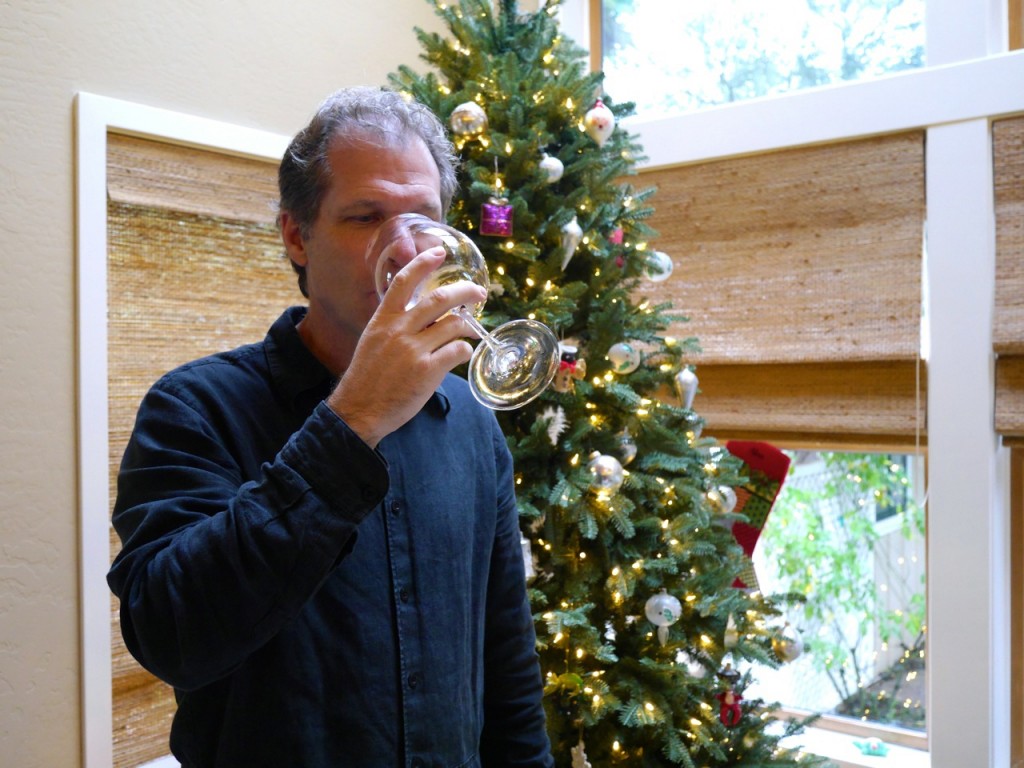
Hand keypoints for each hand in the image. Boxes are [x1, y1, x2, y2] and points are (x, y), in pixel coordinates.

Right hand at [327, 247, 486, 446]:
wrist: (359, 409)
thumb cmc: (367, 377)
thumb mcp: (373, 341)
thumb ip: (395, 324)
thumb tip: (421, 314)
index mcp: (383, 320)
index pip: (404, 281)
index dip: (423, 263)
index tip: (439, 252)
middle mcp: (399, 330)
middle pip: (439, 299)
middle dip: (464, 292)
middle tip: (478, 293)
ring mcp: (414, 350)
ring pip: (453, 325)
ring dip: (469, 324)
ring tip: (473, 329)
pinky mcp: (428, 371)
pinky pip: (457, 351)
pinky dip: (465, 350)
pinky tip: (462, 353)